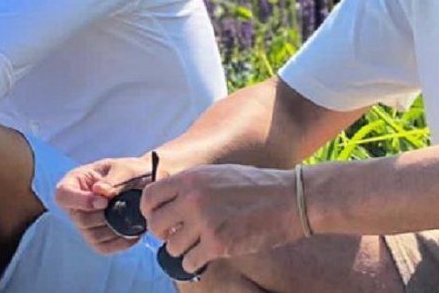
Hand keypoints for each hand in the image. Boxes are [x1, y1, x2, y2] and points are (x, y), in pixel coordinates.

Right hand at [54, 156, 150, 254]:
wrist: (147, 185)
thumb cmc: (132, 173)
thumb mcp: (125, 170)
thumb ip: (113, 180)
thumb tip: (99, 190)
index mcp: (75, 182)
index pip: (63, 195)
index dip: (81, 201)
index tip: (104, 201)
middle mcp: (75, 205)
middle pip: (80, 220)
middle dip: (105, 215)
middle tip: (124, 206)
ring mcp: (85, 225)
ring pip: (92, 236)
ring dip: (114, 228)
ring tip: (131, 215)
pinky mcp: (97, 239)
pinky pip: (103, 247)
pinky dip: (120, 242)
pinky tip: (133, 231)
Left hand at [142, 165, 302, 274]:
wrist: (289, 198)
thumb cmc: (255, 187)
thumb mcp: (217, 175)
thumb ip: (191, 186)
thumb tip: (168, 202)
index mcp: (191, 178)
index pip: (150, 197)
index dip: (150, 212)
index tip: (159, 219)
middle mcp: (192, 199)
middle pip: (156, 225)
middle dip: (164, 234)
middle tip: (178, 235)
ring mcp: (204, 222)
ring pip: (172, 247)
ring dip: (183, 250)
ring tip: (199, 244)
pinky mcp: (218, 244)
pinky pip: (190, 262)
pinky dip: (195, 262)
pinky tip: (207, 255)